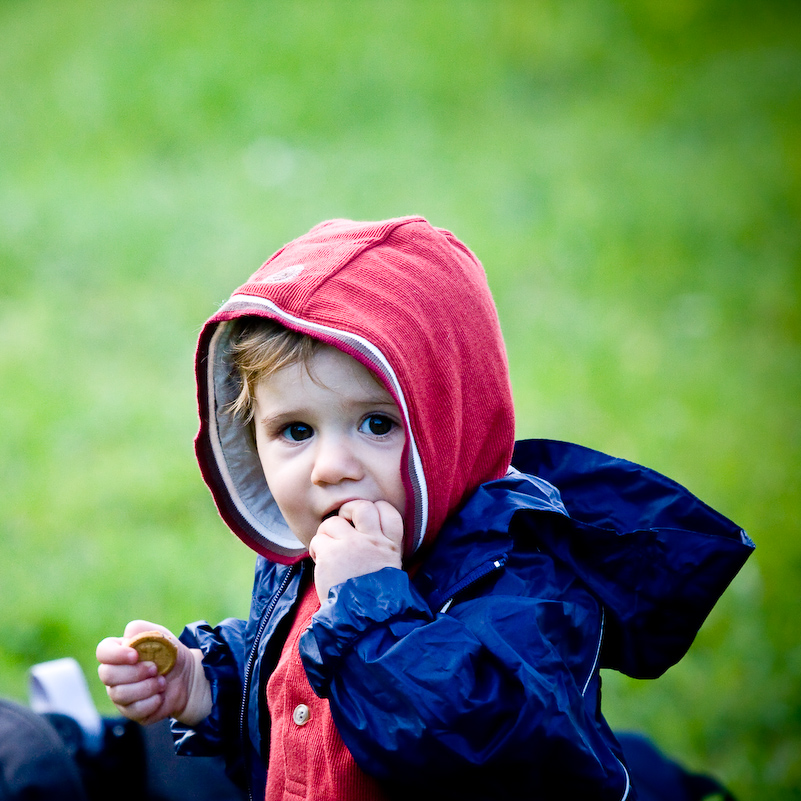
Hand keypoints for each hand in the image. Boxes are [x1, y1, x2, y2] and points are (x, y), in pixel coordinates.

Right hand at [96, 620, 210, 725]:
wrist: (187, 677)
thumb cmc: (169, 654)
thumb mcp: (160, 636)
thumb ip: (142, 630)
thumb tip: (126, 637)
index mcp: (119, 652)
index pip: (103, 651)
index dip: (116, 654)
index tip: (135, 655)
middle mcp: (114, 674)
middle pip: (107, 675)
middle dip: (134, 672)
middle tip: (155, 668)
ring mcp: (120, 694)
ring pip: (119, 694)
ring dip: (145, 687)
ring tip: (162, 682)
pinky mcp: (130, 710)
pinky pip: (133, 710)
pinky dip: (151, 702)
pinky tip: (161, 696)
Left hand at [309, 500, 403, 602]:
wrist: (366, 622)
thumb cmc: (375, 602)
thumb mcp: (389, 572)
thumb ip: (379, 551)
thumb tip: (362, 539)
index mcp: (390, 546)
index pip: (388, 511)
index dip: (376, 509)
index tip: (366, 520)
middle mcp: (373, 541)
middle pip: (362, 506)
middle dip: (348, 511)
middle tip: (343, 525)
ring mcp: (352, 545)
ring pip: (334, 521)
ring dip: (327, 533)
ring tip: (328, 549)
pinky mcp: (331, 554)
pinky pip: (318, 539)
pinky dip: (316, 549)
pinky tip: (320, 562)